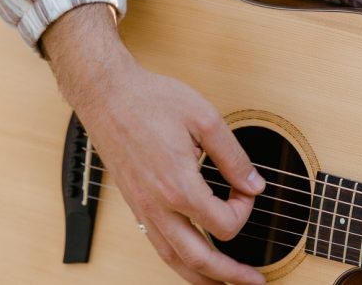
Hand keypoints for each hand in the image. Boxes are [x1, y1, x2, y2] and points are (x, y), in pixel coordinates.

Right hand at [43, 4, 265, 284]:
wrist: (107, 95)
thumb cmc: (150, 101)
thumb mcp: (205, 120)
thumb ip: (234, 158)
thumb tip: (253, 184)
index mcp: (178, 186)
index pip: (225, 224)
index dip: (245, 210)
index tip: (245, 190)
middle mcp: (158, 206)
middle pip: (198, 259)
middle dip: (230, 275)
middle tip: (253, 281)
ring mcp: (143, 209)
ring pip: (173, 260)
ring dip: (202, 278)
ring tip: (223, 284)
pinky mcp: (135, 206)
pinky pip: (157, 245)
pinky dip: (178, 262)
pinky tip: (190, 260)